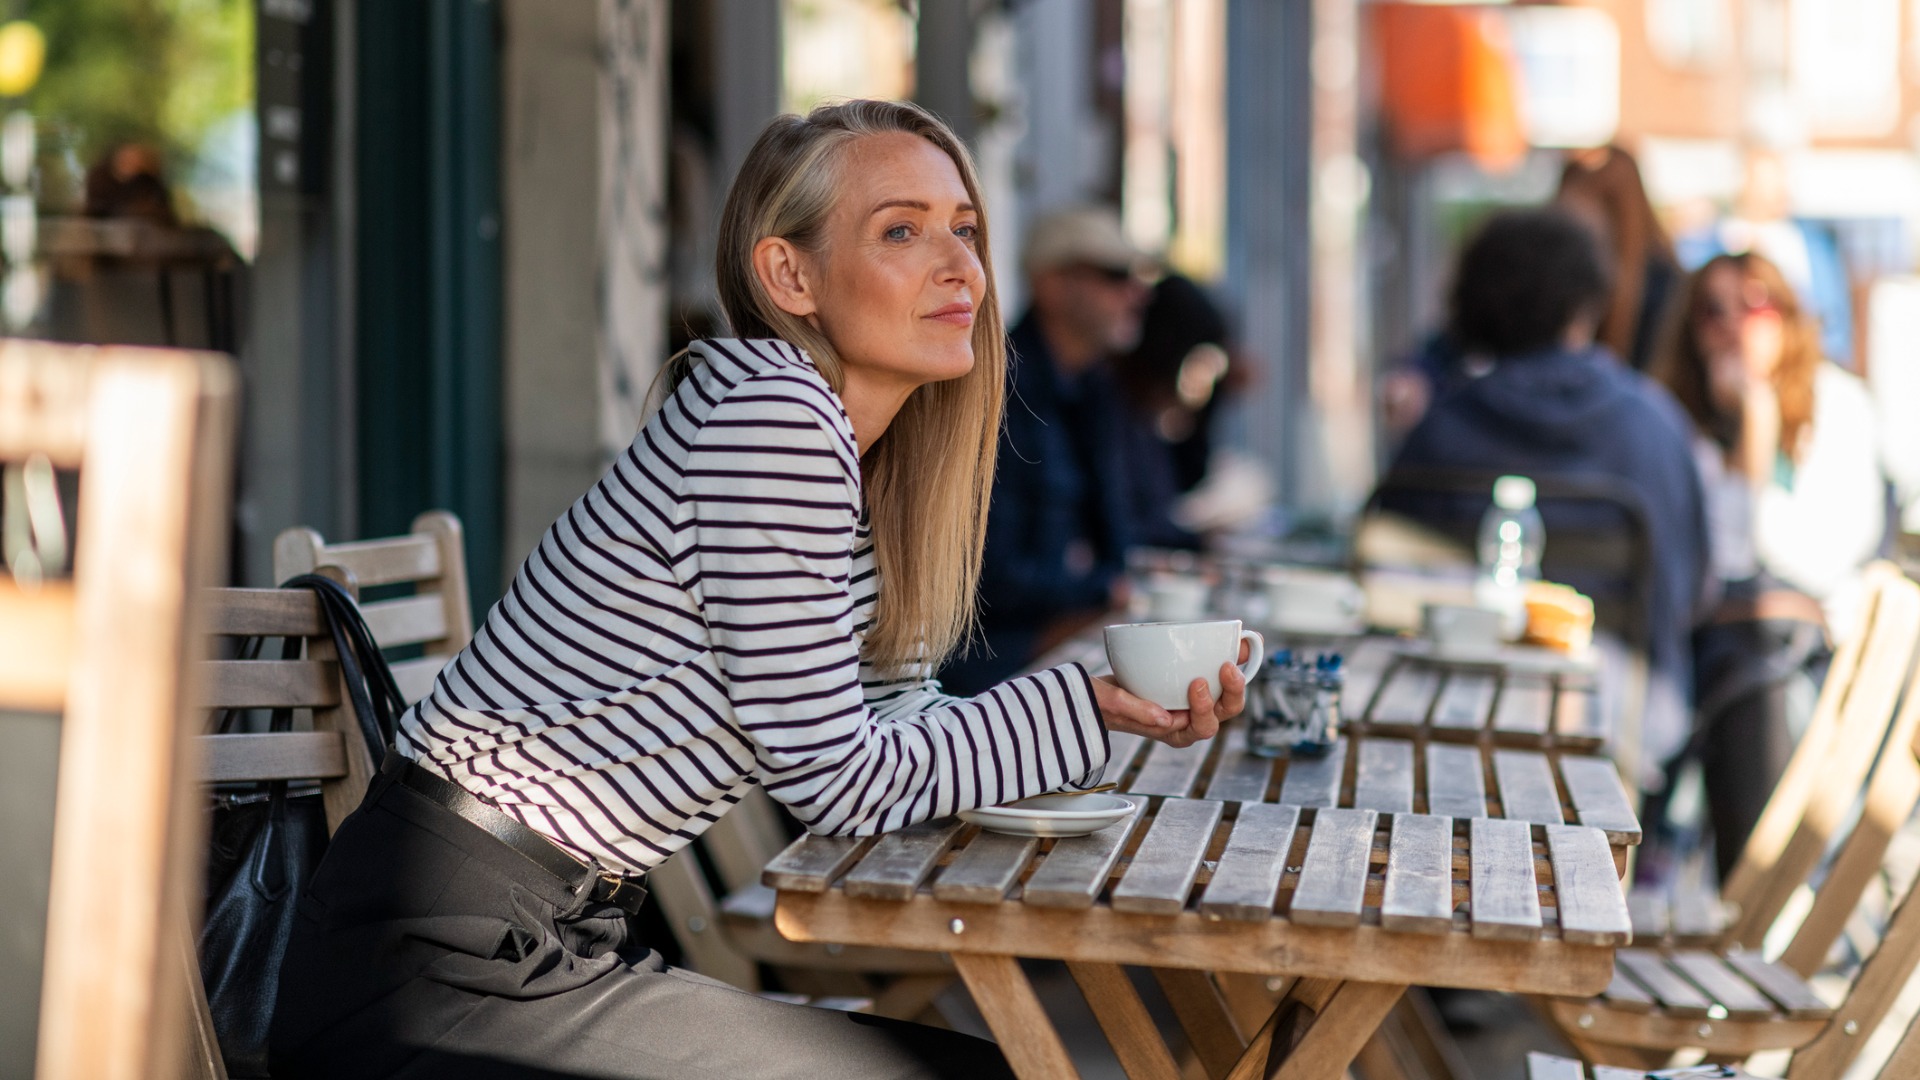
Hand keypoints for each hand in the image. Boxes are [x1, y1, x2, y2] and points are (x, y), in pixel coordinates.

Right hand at [1092, 653, 1247, 748]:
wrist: (1095, 692)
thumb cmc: (1101, 703)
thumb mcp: (1111, 704)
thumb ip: (1136, 711)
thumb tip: (1164, 718)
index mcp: (1175, 733)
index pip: (1202, 727)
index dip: (1207, 707)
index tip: (1197, 681)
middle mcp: (1190, 719)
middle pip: (1223, 711)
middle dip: (1231, 690)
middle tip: (1225, 665)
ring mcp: (1192, 700)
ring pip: (1225, 692)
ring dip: (1235, 674)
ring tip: (1237, 649)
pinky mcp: (1190, 681)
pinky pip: (1218, 674)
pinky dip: (1229, 658)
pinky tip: (1239, 641)